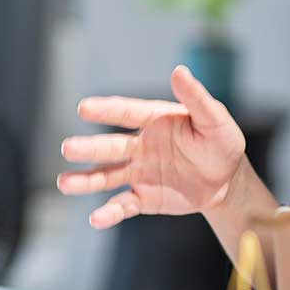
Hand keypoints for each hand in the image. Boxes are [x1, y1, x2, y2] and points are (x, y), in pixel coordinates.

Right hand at [57, 66, 245, 228]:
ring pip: (107, 176)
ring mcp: (139, 172)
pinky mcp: (143, 197)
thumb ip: (196, 98)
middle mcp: (140, 145)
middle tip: (67, 148)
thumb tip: (179, 70)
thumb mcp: (214, 119)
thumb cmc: (221, 143)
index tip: (84, 108)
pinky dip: (109, 212)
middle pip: (110, 146)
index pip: (126, 112)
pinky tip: (96, 219)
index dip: (106, 110)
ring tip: (64, 183)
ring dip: (85, 180)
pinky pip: (123, 205)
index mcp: (154, 121)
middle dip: (89, 148)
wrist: (226, 181)